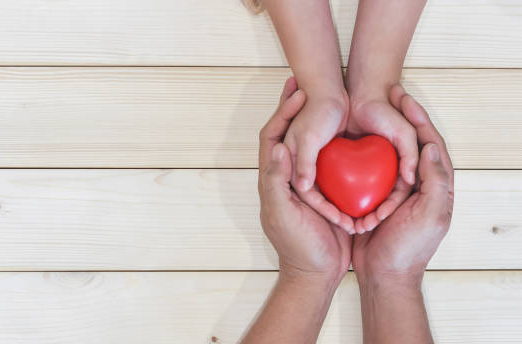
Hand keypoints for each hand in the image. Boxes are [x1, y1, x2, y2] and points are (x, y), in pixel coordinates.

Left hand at [259, 77, 351, 278]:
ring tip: (327, 99)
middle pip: (288, 134)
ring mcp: (306, 184)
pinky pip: (327, 163)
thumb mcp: (283, 212)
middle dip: (294, 109)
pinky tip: (348, 133)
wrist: (316, 272)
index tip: (297, 92)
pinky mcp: (325, 192)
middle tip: (306, 84)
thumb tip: (278, 145)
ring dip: (313, 123)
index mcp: (273, 179)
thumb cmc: (297, 244)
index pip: (272, 136)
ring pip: (308, 146)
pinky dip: (333, 147)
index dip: (281, 112)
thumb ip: (277, 180)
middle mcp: (287, 178)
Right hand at [352, 85, 454, 284]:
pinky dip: (362, 154)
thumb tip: (431, 147)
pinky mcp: (374, 196)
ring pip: (388, 152)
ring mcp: (393, 188)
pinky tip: (350, 140)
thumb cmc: (409, 248)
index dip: (418, 117)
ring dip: (381, 129)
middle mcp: (415, 182)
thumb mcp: (430, 215)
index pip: (429, 142)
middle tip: (388, 93)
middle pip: (410, 141)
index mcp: (434, 184)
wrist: (385, 274)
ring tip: (368, 108)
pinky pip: (368, 170)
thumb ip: (436, 181)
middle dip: (402, 115)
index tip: (401, 97)